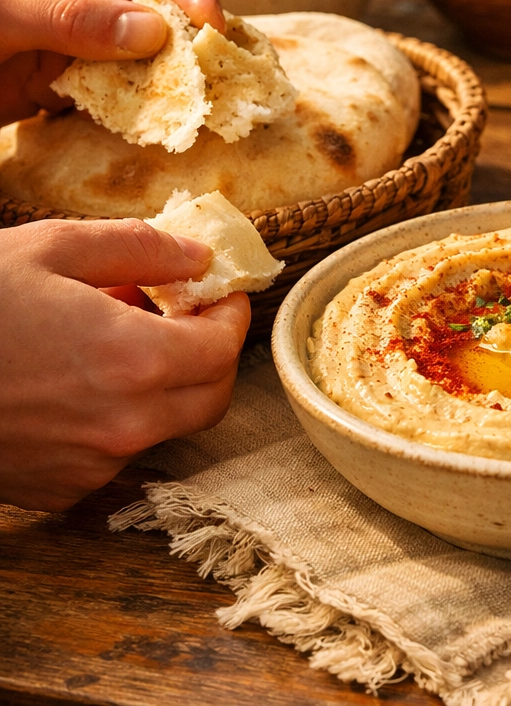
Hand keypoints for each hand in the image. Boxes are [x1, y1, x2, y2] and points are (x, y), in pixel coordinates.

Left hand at [0, 0, 223, 126]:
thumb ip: (72, 20)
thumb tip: (155, 33)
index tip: (211, 20)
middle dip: (183, 25)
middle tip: (213, 64)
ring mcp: (73, 22)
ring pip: (143, 39)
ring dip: (166, 67)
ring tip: (192, 93)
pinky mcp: (65, 68)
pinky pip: (118, 79)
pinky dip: (138, 98)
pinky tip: (153, 113)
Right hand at [0, 218, 249, 510]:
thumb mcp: (51, 249)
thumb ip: (140, 250)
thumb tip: (198, 256)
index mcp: (133, 361)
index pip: (224, 349)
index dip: (231, 316)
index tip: (220, 294)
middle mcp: (123, 425)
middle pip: (211, 397)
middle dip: (211, 354)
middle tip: (185, 316)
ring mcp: (90, 466)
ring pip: (168, 426)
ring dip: (167, 383)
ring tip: (121, 337)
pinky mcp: (58, 489)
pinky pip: (119, 450)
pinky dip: (122, 414)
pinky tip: (81, 378)